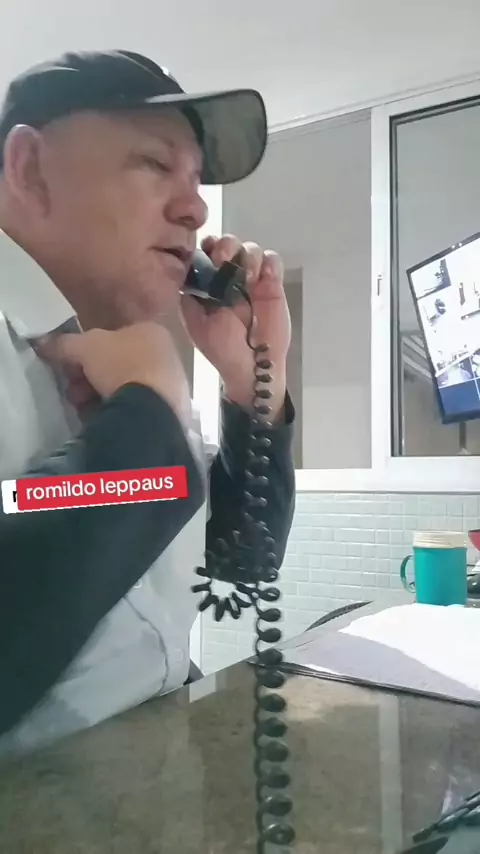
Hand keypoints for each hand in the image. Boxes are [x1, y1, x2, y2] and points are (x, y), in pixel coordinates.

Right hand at [34, 322, 190, 425]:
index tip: (70, 368)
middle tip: (74, 391)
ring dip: (98, 396)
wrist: (151, 410)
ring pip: (126, 387)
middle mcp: (166, 354)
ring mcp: (171, 383)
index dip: (85, 353)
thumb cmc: (121, 365)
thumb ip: (65, 344)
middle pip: (117, 364)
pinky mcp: (171, 410)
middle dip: (89, 378)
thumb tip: (44, 342)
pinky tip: (104, 420)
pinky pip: (137, 407)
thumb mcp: (86, 348)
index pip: (111, 338)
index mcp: (151, 331)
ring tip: (83, 408)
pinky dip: (118, 411)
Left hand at [181, 235, 290, 420]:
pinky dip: (268, 263)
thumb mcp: (196, 323)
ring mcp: (253, 279)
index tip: (206, 255)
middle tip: (224, 261)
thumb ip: (188, 297)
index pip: (205, 252)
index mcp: (208, 283)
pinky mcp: (273, 284)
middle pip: (228, 243)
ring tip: (246, 278)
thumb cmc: (222, 348)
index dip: (205, 248)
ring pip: (250, 248)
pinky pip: (272, 260)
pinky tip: (264, 279)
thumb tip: (184, 270)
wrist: (252, 365)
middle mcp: (230, 276)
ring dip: (247, 256)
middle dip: (226, 246)